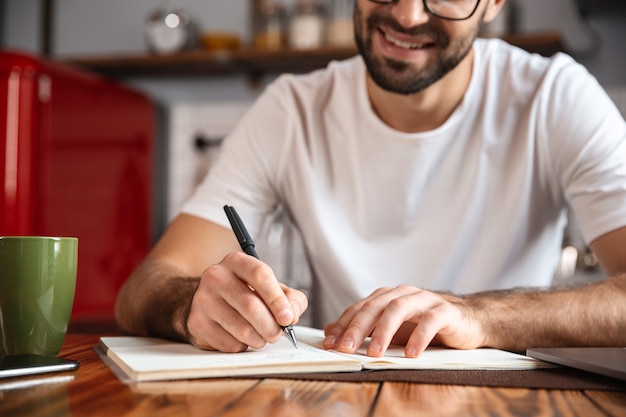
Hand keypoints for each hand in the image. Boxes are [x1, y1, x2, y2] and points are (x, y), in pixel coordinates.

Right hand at [185, 251, 307, 351]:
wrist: (211, 303)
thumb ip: (291, 298)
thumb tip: (292, 315)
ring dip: (259, 339)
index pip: (260, 275)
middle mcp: (216, 276)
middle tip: (277, 333)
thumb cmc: (246, 294)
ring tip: (261, 336)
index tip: (288, 318)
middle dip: (271, 326)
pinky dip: (242, 346)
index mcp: (236, 261)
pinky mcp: (196, 323)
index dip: (277, 299)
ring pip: (241, 328)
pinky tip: (241, 337)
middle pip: (250, 305)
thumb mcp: (271, 289)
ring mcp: (203, 299)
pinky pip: (229, 343)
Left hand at [322, 285, 485, 357]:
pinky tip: (410, 354)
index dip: (344, 325)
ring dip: (384, 331)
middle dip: (358, 328)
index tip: (330, 343)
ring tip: (374, 353)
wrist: (467, 321)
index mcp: (388, 296)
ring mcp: (425, 299)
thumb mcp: (391, 329)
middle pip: (376, 307)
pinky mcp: (445, 310)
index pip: (360, 308)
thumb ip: (363, 329)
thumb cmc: (425, 325)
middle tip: (346, 348)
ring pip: (399, 309)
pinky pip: (430, 321)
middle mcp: (404, 293)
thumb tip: (330, 332)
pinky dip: (418, 337)